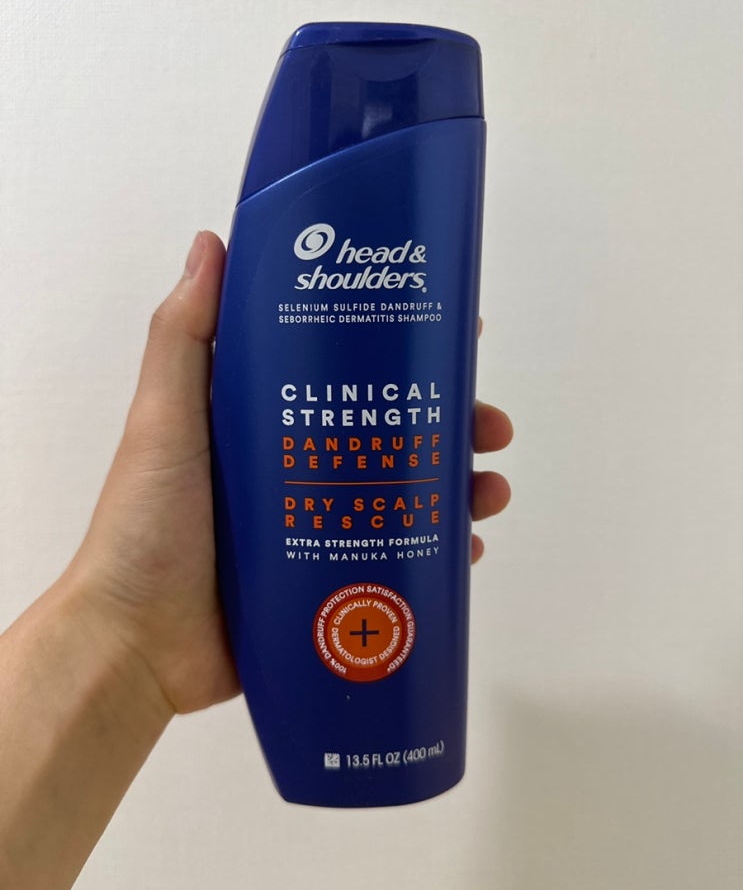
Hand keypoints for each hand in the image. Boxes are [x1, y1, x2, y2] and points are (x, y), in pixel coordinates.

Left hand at [67, 232, 511, 716]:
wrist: (137, 646)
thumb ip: (184, 336)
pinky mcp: (330, 579)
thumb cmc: (144, 528)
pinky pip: (400, 557)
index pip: (352, 366)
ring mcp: (320, 524)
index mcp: (269, 417)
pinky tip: (468, 549)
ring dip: (461, 485)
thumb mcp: (165, 420)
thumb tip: (211, 242)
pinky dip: (439, 550)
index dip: (407, 346)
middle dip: (455, 422)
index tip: (456, 330)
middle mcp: (301, 463)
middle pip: (396, 429)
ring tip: (490, 491)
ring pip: (411, 493)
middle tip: (490, 426)